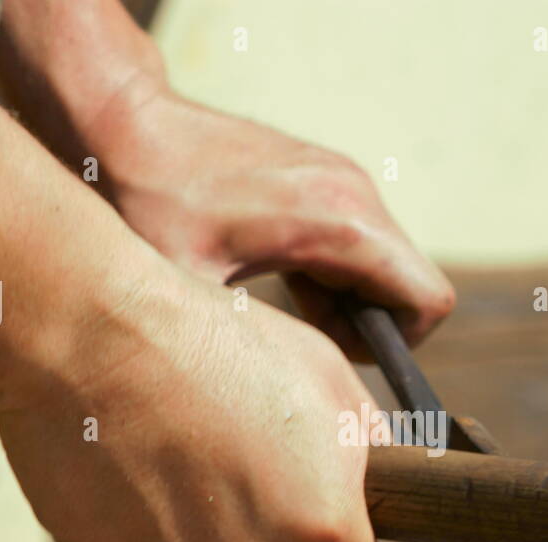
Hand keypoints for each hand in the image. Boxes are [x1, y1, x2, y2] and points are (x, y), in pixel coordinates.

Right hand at [0, 265, 386, 541]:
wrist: (93, 334)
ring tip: (179, 444)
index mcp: (321, 527)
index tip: (326, 536)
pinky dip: (145, 523)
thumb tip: (381, 486)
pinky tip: (134, 458)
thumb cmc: (218, 340)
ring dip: (204, 529)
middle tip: (237, 456)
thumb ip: (368, 450)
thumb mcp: (327, 376)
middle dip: (268, 537)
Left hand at [91, 83, 455, 357]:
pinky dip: (330, 276)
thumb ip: (242, 349)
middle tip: (300, 340)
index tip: (338, 357)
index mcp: (339, 221)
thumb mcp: (187, 290)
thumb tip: (261, 416)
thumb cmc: (147, 201)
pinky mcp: (322, 178)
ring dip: (346, 302)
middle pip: (408, 286)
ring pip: (383, 266)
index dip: (398, 345)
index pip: (428, 299)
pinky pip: (356, 243)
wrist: (120, 119)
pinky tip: (271, 281)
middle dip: (369, 328)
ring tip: (279, 311)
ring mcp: (342, 180)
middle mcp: (354, 193)